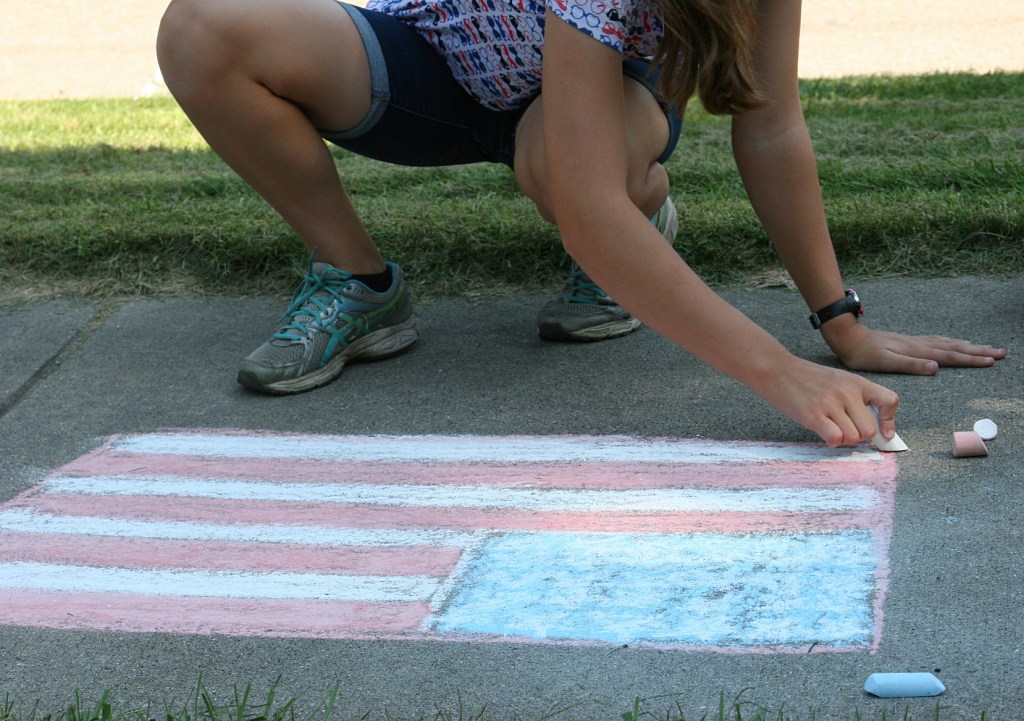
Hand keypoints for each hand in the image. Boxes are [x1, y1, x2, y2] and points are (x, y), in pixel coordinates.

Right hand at [751, 356, 899, 446]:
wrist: (776, 369)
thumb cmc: (805, 378)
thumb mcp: (837, 380)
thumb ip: (854, 398)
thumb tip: (871, 426)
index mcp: (856, 382)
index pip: (889, 401)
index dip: (888, 421)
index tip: (884, 434)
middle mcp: (847, 393)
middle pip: (869, 430)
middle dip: (858, 436)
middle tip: (844, 430)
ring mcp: (831, 404)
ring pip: (853, 437)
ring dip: (843, 440)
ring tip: (831, 430)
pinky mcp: (813, 415)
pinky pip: (835, 438)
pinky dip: (831, 441)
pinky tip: (822, 432)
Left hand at [821, 318, 1006, 374]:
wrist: (848, 337)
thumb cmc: (864, 354)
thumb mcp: (885, 361)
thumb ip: (910, 364)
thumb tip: (936, 367)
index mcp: (917, 351)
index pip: (950, 356)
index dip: (971, 359)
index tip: (992, 361)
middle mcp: (919, 344)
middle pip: (954, 348)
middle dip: (978, 351)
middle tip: (1001, 353)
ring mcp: (914, 341)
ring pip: (948, 343)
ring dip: (968, 346)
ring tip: (986, 347)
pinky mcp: (908, 341)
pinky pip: (937, 341)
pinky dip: (951, 342)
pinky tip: (953, 343)